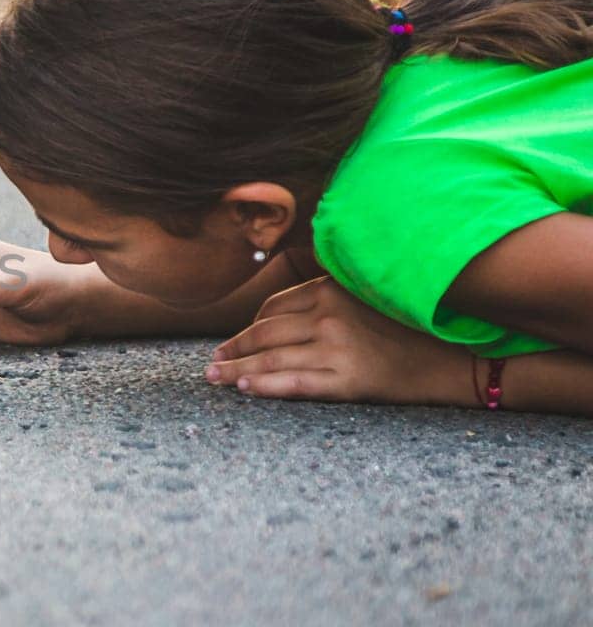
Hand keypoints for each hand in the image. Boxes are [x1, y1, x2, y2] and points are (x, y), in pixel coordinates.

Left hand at [207, 277, 472, 404]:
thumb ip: (333, 297)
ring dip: (236, 368)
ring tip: (213, 377)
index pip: (275, 306)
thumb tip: (292, 309)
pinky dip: (265, 384)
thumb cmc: (416, 328)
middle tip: (213, 359)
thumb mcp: (370, 297)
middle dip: (234, 347)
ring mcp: (338, 347)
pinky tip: (244, 387)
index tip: (237, 337)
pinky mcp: (349, 379)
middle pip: (265, 331)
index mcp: (333, 290)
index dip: (251, 324)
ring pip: (271, 357)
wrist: (463, 356)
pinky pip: (295, 382)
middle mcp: (330, 315)